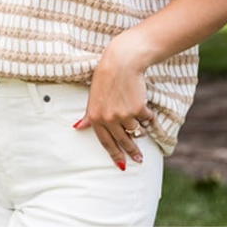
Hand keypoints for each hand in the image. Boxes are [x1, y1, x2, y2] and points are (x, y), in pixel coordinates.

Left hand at [73, 29, 153, 170]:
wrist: (122, 61)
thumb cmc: (105, 76)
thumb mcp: (93, 96)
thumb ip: (89, 115)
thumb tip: (78, 128)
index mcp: (96, 117)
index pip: (105, 142)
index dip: (115, 155)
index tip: (122, 165)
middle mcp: (109, 119)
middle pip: (123, 141)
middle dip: (132, 151)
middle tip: (138, 158)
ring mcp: (124, 115)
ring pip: (136, 132)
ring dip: (140, 132)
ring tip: (142, 130)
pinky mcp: (138, 109)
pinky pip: (146, 120)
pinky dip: (148, 117)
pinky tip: (147, 111)